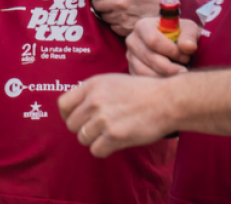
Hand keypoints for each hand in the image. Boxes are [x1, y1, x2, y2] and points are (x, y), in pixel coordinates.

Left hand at [58, 73, 172, 157]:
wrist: (167, 101)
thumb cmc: (143, 91)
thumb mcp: (112, 81)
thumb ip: (93, 92)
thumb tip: (77, 108)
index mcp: (92, 85)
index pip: (63, 104)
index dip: (67, 115)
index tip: (76, 120)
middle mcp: (94, 101)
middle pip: (71, 125)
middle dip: (83, 129)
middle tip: (97, 129)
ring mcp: (103, 119)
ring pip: (82, 138)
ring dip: (94, 139)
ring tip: (109, 134)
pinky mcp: (114, 136)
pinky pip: (96, 150)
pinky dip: (104, 149)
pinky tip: (114, 142)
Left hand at [86, 0, 165, 36]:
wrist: (171, 9)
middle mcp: (120, 4)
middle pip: (96, 4)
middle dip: (100, 0)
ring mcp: (123, 18)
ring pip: (103, 16)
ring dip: (107, 12)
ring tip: (117, 7)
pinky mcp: (126, 30)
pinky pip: (111, 26)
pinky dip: (115, 22)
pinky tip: (124, 16)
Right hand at [127, 17, 198, 77]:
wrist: (171, 40)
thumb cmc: (179, 33)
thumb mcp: (188, 28)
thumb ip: (189, 36)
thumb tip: (188, 48)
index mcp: (143, 26)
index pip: (153, 40)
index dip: (171, 51)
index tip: (186, 57)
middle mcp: (133, 40)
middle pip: (149, 58)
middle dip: (170, 67)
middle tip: (185, 70)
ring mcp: (130, 56)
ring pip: (144, 71)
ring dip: (164, 77)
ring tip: (178, 76)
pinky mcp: (132, 68)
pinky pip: (142, 79)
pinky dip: (157, 82)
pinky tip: (170, 80)